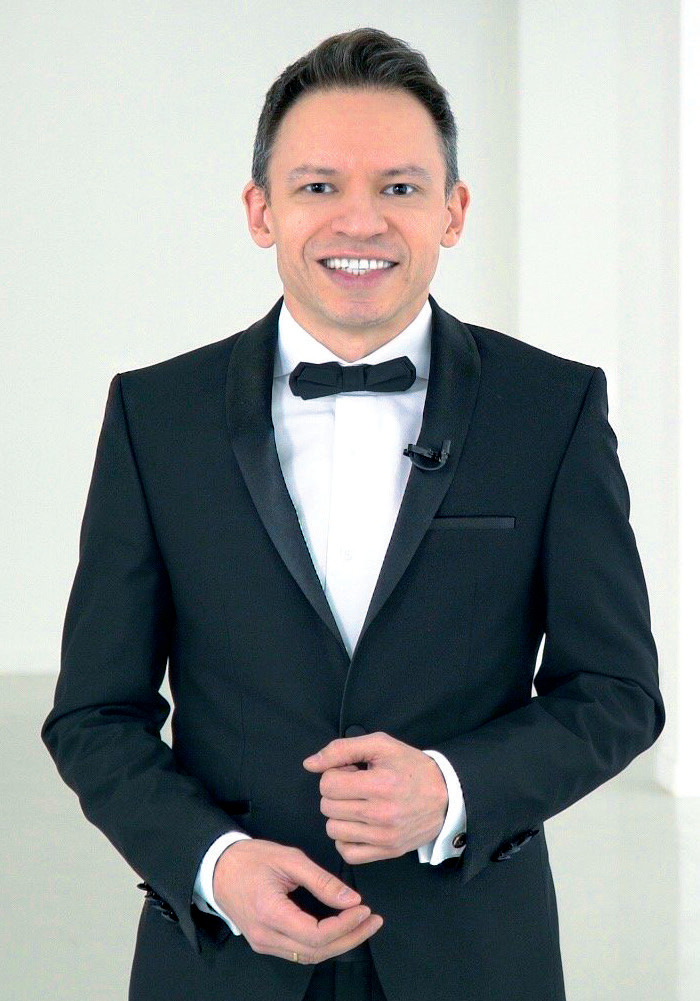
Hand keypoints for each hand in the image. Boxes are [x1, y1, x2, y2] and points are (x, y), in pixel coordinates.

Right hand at [212, 839, 383, 963]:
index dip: (344, 926)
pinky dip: (323, 944)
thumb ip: (321, 880)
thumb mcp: (289, 859)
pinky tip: (339, 929)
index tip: (364, 909)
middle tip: (373, 920)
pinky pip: (298, 952)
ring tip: (362, 924)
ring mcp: (263, 943)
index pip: (315, 935)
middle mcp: (265, 936)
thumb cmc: (251, 858)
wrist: (217, 867)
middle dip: (350, 938)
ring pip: (308, 957)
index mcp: (270, 913)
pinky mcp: (265, 942)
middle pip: (316, 952)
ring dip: (339, 943)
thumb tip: (351, 899)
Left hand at [302, 731, 447, 863]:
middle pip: (328, 806)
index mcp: (380, 784)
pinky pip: (347, 852)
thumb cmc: (411, 767)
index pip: (328, 784)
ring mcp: (384, 837)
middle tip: (356, 787)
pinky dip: (346, 839)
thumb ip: (342, 749)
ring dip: (340, 815)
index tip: (351, 772)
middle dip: (336, 793)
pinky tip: (358, 824)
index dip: (335, 773)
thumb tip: (310, 764)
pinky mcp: (387, 852)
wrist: (446, 795)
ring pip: (333, 829)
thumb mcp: (380, 745)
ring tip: (359, 804)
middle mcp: (382, 814)